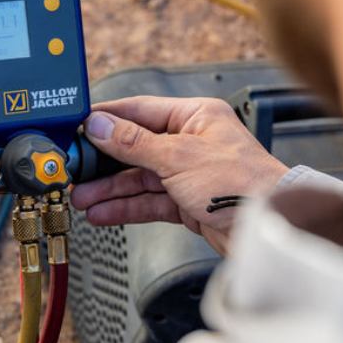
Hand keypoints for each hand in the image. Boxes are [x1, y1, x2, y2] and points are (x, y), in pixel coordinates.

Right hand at [70, 97, 288, 253]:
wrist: (268, 231)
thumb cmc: (242, 185)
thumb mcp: (178, 157)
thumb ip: (134, 142)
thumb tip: (99, 125)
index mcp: (195, 116)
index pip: (140, 111)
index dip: (106, 119)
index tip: (77, 127)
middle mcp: (191, 141)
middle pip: (135, 147)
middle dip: (104, 162)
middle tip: (75, 170)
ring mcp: (188, 172)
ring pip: (139, 177)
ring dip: (110, 189)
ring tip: (82, 198)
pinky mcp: (188, 202)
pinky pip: (148, 200)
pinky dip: (126, 207)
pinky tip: (103, 212)